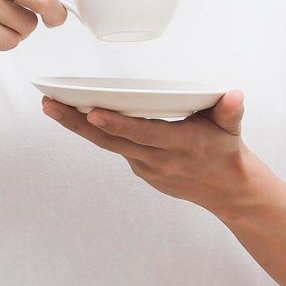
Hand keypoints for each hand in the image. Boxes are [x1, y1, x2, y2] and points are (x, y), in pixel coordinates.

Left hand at [42, 90, 260, 216]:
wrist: (228, 191)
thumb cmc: (227, 151)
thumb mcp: (232, 127)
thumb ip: (231, 110)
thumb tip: (234, 95)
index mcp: (181, 144)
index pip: (143, 133)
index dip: (117, 124)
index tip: (93, 111)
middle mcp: (160, 160)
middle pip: (112, 141)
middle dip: (79, 123)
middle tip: (51, 105)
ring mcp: (149, 170)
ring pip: (109, 146)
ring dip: (80, 127)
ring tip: (53, 107)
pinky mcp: (143, 173)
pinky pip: (117, 150)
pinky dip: (98, 134)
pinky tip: (77, 117)